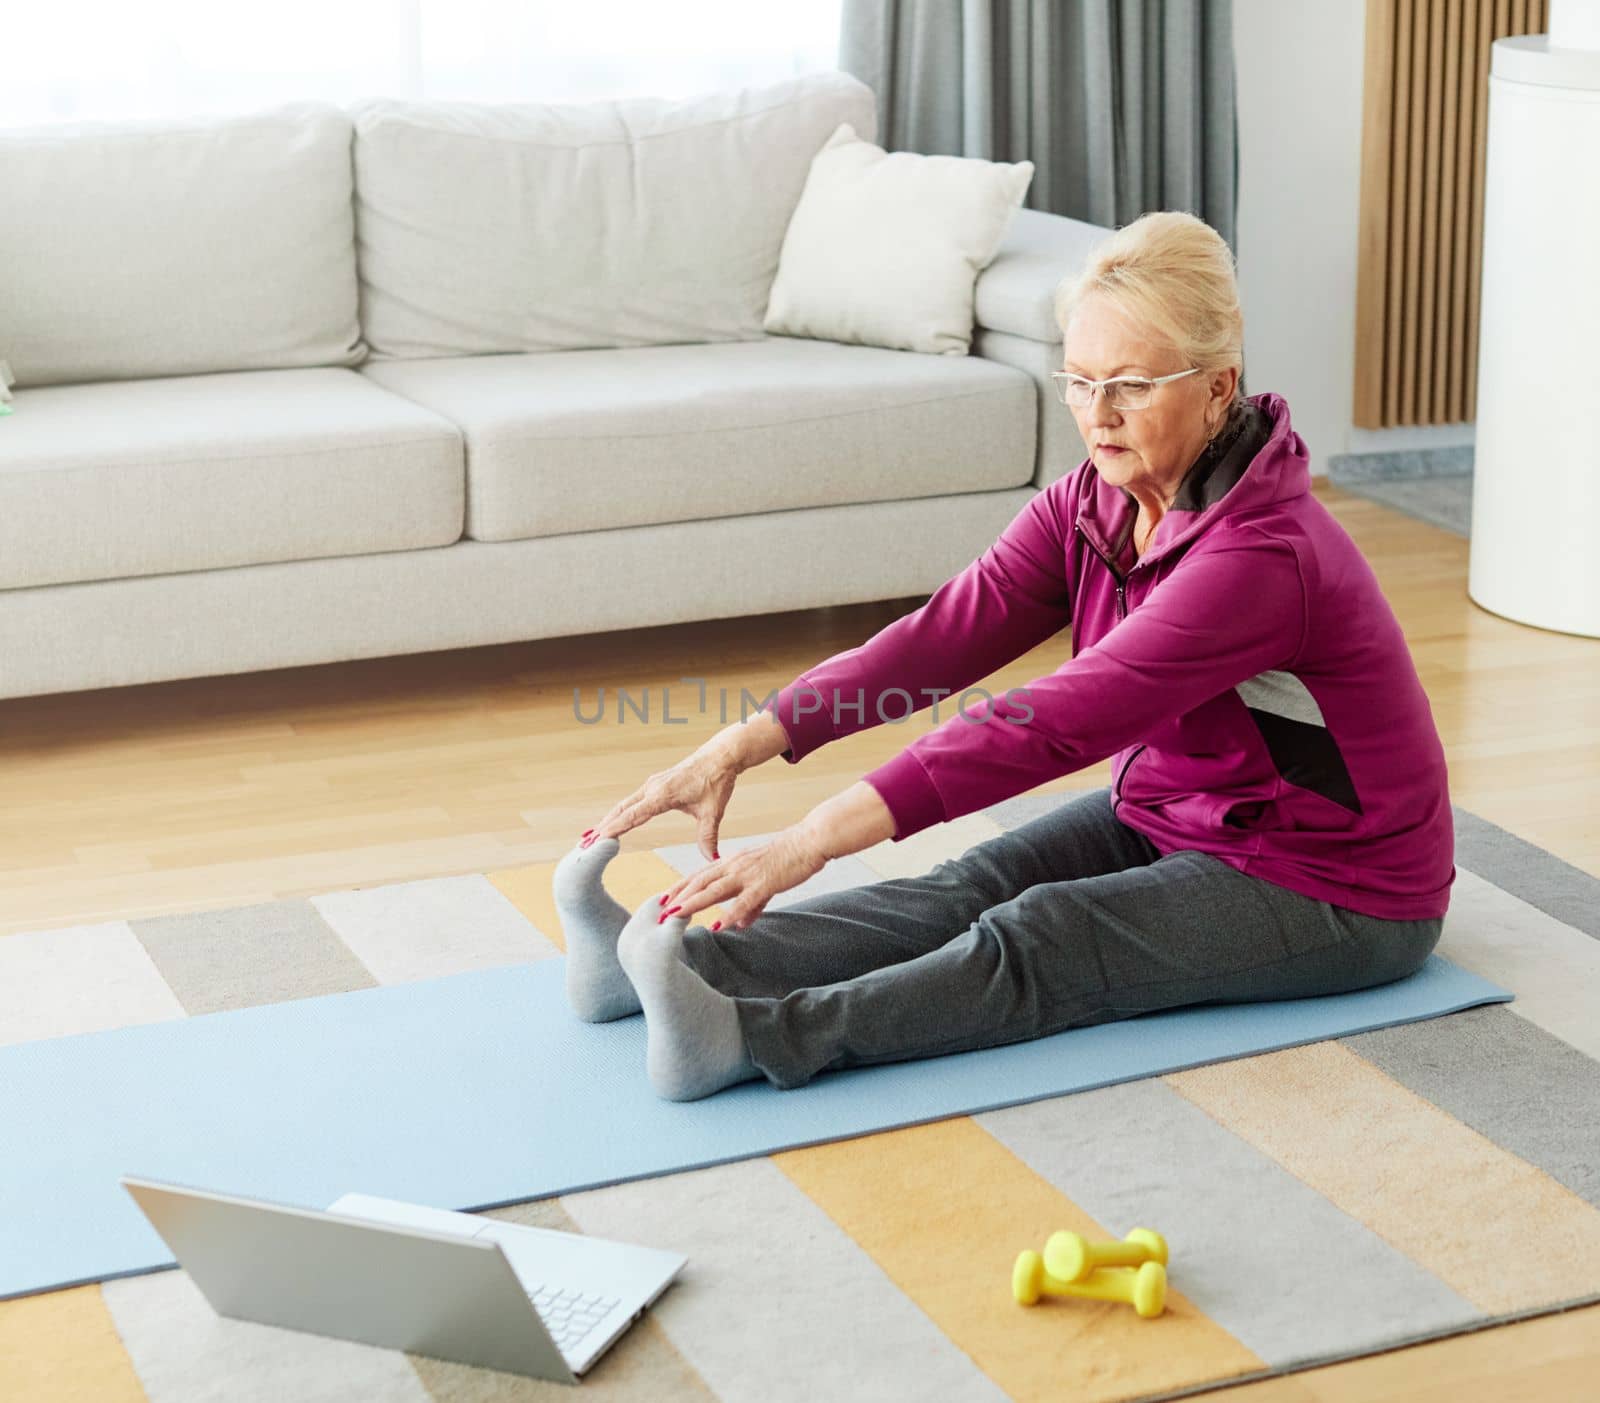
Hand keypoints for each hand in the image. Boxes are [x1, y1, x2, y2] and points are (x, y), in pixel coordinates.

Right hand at [587, 746, 738, 861]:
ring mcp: (652, 785)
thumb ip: (708, 836)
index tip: (597, 840)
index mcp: (662, 795)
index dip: (614, 829)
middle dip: (602, 828)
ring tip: (590, 836)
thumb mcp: (713, 812)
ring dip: (608, 820)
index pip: (632, 815)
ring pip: (624, 805)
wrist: (720, 756)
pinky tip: (612, 821)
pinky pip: (632, 801)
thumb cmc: (717, 781)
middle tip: (584, 844)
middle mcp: (652, 788)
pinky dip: (619, 813)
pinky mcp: (655, 784)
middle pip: (621, 810)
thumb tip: (713, 859)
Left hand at [656, 824, 827, 930]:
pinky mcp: (764, 882)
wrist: (809, 843)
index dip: (679, 888)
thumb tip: (739, 923)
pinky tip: (718, 925)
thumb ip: (750, 904)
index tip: (662, 901)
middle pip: (699, 882)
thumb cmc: (788, 860)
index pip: (699, 876)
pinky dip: (729, 914)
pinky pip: (744, 901)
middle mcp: (734, 866)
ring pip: (714, 890)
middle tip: (659, 914)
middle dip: (678, 898)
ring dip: (693, 903)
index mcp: (732, 863)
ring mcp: (748, 874)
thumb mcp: (763, 883)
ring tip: (675, 916)